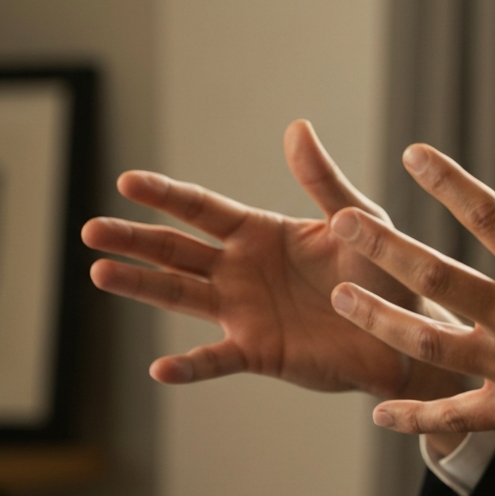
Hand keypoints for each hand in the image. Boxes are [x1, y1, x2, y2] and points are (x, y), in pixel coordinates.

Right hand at [80, 120, 467, 402]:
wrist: (403, 330)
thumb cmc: (381, 270)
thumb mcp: (355, 217)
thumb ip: (322, 179)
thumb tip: (297, 127)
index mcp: (258, 232)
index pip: (201, 209)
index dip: (165, 195)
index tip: (127, 181)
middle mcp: (240, 270)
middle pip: (175, 250)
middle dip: (134, 238)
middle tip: (91, 228)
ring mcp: (243, 311)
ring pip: (180, 295)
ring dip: (141, 285)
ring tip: (100, 272)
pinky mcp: (257, 350)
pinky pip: (216, 358)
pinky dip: (189, 365)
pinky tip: (160, 367)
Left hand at [326, 132, 494, 495]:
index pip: (489, 215)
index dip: (447, 181)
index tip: (412, 155)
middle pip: (438, 276)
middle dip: (385, 247)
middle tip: (342, 222)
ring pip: (430, 343)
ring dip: (381, 320)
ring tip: (340, 297)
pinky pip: (457, 418)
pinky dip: (417, 418)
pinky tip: (379, 414)